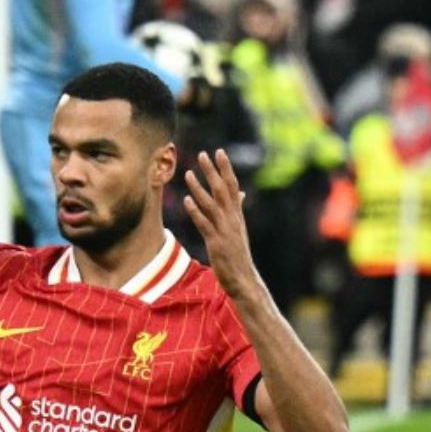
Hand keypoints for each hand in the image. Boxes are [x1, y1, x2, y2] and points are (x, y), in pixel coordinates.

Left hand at [184, 149, 257, 295]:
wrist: (244, 279)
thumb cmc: (239, 254)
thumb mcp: (239, 228)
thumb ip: (237, 209)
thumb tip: (241, 193)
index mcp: (237, 215)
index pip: (233, 185)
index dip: (226, 168)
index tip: (219, 152)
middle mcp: (232, 219)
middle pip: (223, 190)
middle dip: (213, 172)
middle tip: (203, 154)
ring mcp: (224, 230)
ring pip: (211, 204)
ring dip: (199, 188)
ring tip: (188, 173)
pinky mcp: (216, 243)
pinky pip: (205, 224)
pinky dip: (196, 211)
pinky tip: (186, 200)